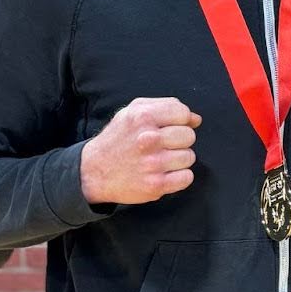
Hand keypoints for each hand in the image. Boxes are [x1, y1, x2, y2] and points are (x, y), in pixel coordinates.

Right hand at [80, 97, 201, 204]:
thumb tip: (195, 118)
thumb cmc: (117, 139)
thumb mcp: (132, 112)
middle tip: (164, 146)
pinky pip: (186, 178)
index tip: (171, 127)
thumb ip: (165, 107)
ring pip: (189, 157)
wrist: (94, 170)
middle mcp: (149, 139)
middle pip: (189, 136)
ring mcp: (153, 163)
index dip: (181, 120)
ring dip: (179, 159)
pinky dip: (180, 177)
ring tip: (162, 160)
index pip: (183, 113)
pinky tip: (166, 173)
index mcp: (143, 117)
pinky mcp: (156, 184)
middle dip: (180, 140)